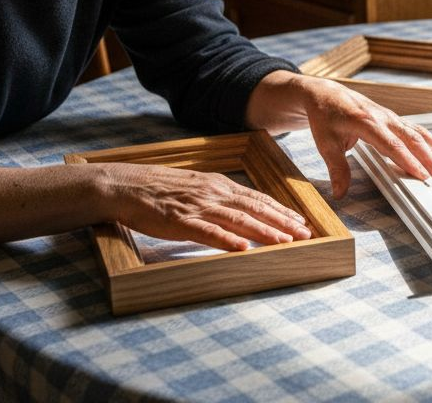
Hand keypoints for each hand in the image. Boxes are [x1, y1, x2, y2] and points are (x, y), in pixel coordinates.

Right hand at [101, 162, 312, 250]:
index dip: (281, 210)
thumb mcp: (196, 185)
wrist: (125, 186)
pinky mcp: (179, 221)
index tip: (301, 221)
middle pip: (255, 208)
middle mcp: (213, 193)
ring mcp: (197, 207)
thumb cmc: (159, 189)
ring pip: (238, 220)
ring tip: (286, 242)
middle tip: (306, 234)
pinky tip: (243, 247)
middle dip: (283, 222)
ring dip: (265, 231)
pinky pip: (207, 232)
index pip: (257, 198)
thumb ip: (219, 196)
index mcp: (218, 185)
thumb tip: (243, 208)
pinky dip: (226, 240)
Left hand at [299, 76, 431, 198]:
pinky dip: (430, 139)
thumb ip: (337, 168)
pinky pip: (415, 129)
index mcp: (366, 122)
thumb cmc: (325, 116)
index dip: (408, 160)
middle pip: (411, 138)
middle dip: (428, 158)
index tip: (421, 174)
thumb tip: (341, 192)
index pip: (392, 145)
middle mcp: (382, 117)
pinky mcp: (392, 119)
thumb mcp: (325, 143)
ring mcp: (389, 117)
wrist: (326, 94)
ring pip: (417, 132)